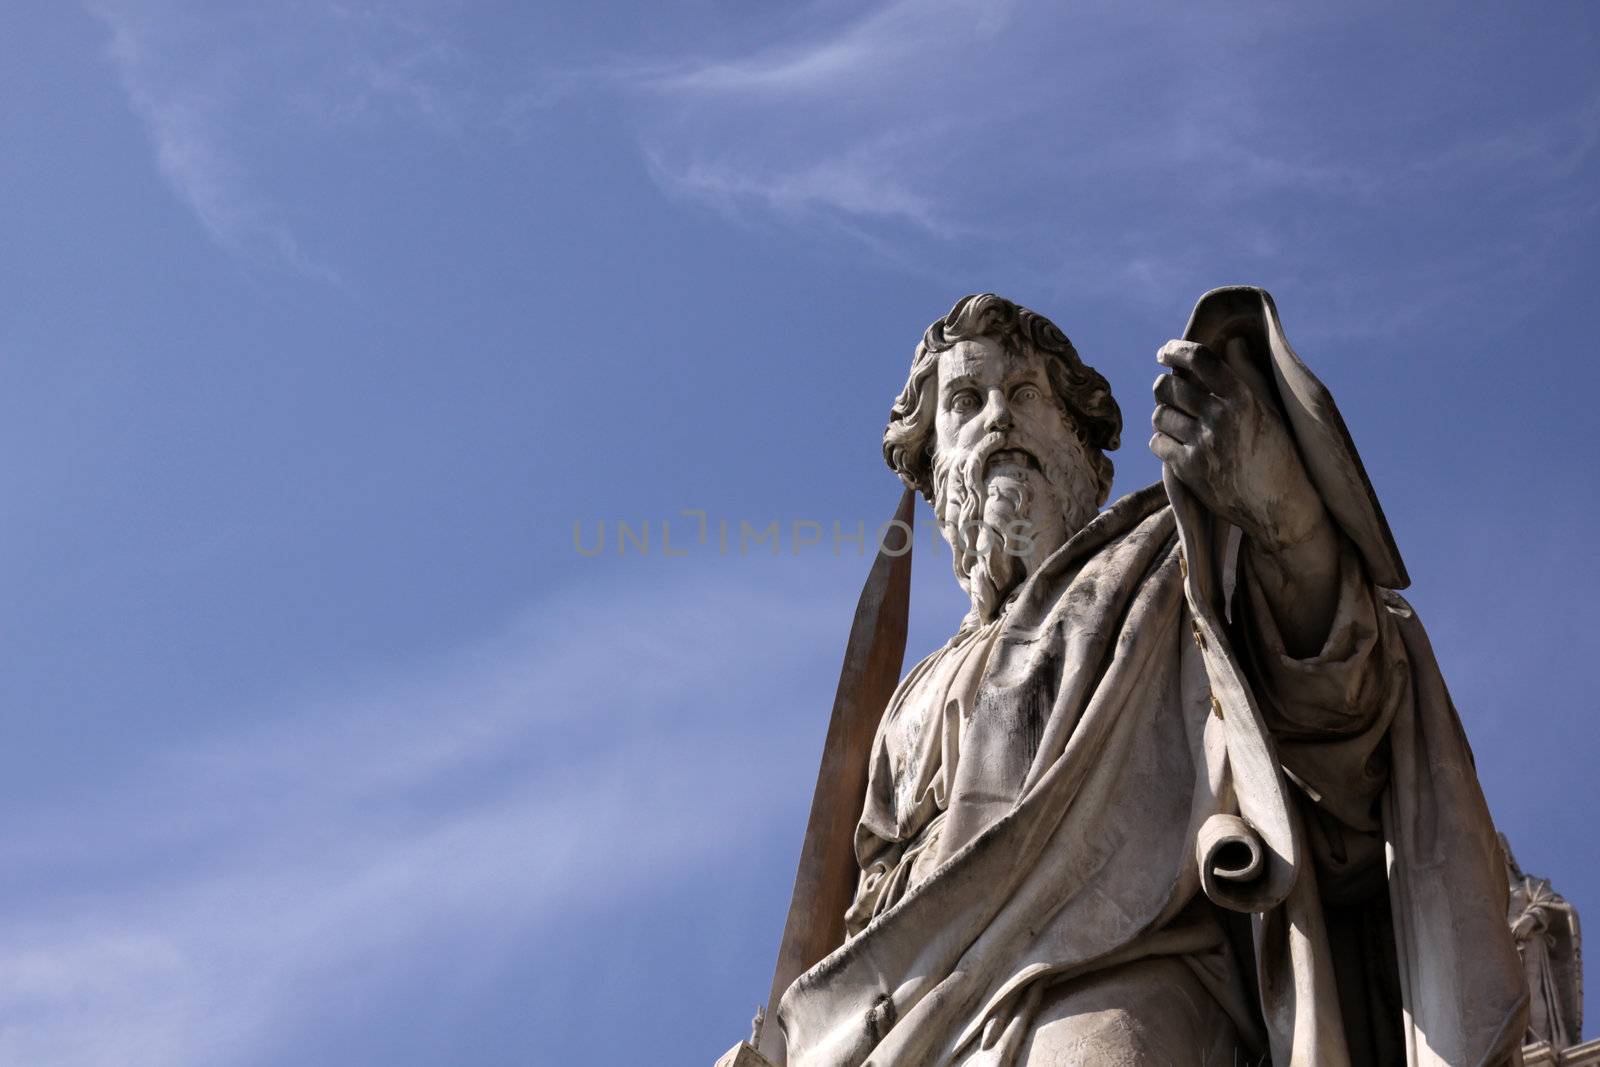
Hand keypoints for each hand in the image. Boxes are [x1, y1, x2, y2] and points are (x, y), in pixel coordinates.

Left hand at [1148, 338, 1324, 552]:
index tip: (1165, 351)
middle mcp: (1220, 418)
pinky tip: (1177, 445)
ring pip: (1159, 415)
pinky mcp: (1188, 470)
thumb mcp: (1269, 409)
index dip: (1177, 350)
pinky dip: (1162, 442)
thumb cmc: (1277, 453)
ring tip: (1178, 423)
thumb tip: (1233, 343)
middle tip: (1169, 392)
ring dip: (1164, 416)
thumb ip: (1247, 374)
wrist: (1279, 505)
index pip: (1200, 360)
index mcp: (1242, 398)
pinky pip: (1157, 443)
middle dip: (1164, 386)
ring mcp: (1202, 445)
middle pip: (1170, 387)